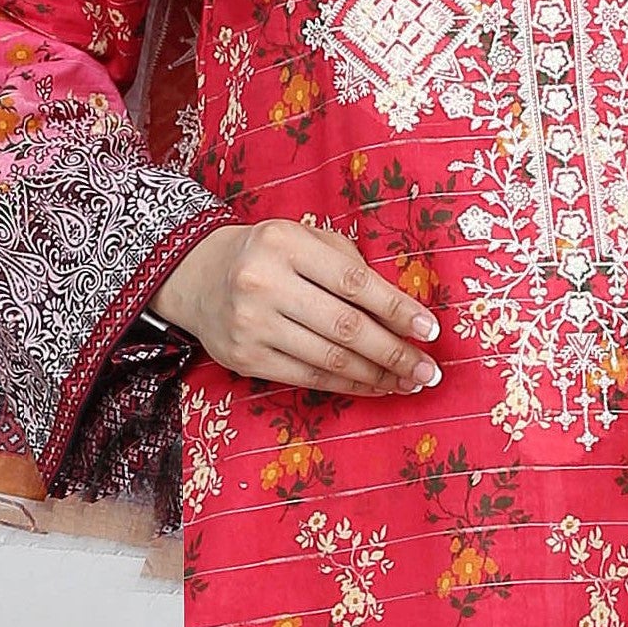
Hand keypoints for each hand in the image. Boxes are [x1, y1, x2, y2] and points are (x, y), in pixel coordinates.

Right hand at [151, 221, 439, 395]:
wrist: (197, 276)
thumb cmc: (269, 255)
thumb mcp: (304, 239)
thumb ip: (349, 265)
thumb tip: (404, 313)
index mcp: (285, 243)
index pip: (354, 283)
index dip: (396, 309)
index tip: (429, 330)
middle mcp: (263, 283)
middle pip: (345, 327)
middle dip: (394, 353)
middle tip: (430, 371)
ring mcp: (250, 323)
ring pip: (329, 359)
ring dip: (377, 375)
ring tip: (409, 382)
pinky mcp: (243, 357)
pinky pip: (307, 377)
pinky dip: (347, 385)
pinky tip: (375, 386)